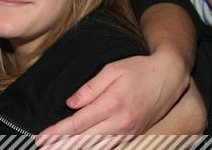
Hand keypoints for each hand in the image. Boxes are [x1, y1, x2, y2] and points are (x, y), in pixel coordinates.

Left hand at [38, 50, 188, 137]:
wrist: (170, 76)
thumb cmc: (140, 69)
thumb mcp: (113, 70)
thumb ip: (91, 88)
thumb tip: (71, 103)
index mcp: (112, 103)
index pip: (78, 123)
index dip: (58, 132)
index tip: (41, 137)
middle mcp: (120, 122)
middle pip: (85, 140)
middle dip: (61, 146)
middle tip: (43, 148)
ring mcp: (128, 131)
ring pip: (97, 147)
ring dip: (76, 149)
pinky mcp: (134, 134)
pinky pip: (110, 146)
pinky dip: (94, 149)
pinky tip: (82, 148)